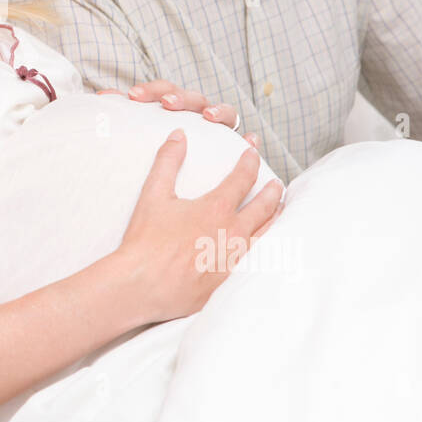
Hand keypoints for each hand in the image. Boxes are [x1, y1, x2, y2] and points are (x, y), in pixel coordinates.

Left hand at [97, 80, 260, 148]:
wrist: (184, 171)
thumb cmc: (157, 146)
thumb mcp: (140, 131)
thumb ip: (122, 116)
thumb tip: (97, 98)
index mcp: (173, 105)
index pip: (162, 89)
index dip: (149, 90)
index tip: (132, 96)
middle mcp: (196, 110)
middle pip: (191, 96)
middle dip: (180, 97)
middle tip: (167, 103)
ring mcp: (217, 124)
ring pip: (221, 111)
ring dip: (216, 109)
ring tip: (207, 116)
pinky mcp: (232, 141)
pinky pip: (242, 137)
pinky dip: (247, 136)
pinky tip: (250, 139)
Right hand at [115, 130, 285, 325]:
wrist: (141, 285)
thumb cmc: (146, 241)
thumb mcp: (153, 194)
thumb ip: (167, 161)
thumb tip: (179, 135)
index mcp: (216, 208)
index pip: (243, 178)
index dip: (250, 161)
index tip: (253, 152)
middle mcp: (233, 233)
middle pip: (264, 206)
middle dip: (272, 191)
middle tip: (277, 183)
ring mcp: (235, 259)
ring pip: (267, 234)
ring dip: (275, 218)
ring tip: (280, 210)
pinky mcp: (230, 280)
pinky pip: (258, 261)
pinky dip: (266, 248)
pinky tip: (265, 246)